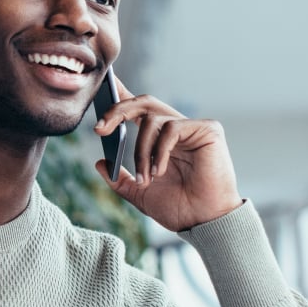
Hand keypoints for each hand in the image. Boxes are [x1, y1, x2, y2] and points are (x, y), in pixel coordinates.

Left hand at [93, 77, 241, 232]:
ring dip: (141, 150)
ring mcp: (193, 128)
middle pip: (144, 103)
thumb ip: (121, 179)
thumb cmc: (180, 209)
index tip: (104, 84)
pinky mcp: (208, 130)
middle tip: (99, 128)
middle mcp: (177, 130)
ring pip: (153, 118)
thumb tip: (99, 163)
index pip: (140, 111)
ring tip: (147, 178)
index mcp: (162, 141)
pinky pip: (172, 128)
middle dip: (117, 110)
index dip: (121, 95)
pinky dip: (160, 151)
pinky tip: (160, 171)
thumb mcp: (141, 195)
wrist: (204, 222)